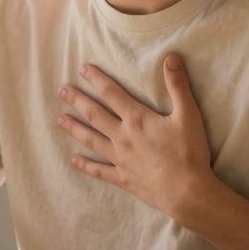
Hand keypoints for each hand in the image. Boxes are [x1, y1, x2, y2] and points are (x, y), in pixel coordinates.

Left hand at [54, 53, 213, 218]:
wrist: (187, 192)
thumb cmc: (189, 153)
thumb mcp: (188, 115)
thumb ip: (178, 85)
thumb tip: (171, 57)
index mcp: (137, 119)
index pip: (111, 93)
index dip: (96, 79)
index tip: (82, 69)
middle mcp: (123, 137)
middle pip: (95, 115)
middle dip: (77, 101)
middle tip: (62, 91)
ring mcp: (120, 159)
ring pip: (91, 140)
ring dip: (74, 129)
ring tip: (59, 120)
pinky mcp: (123, 178)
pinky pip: (99, 171)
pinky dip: (85, 165)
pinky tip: (73, 160)